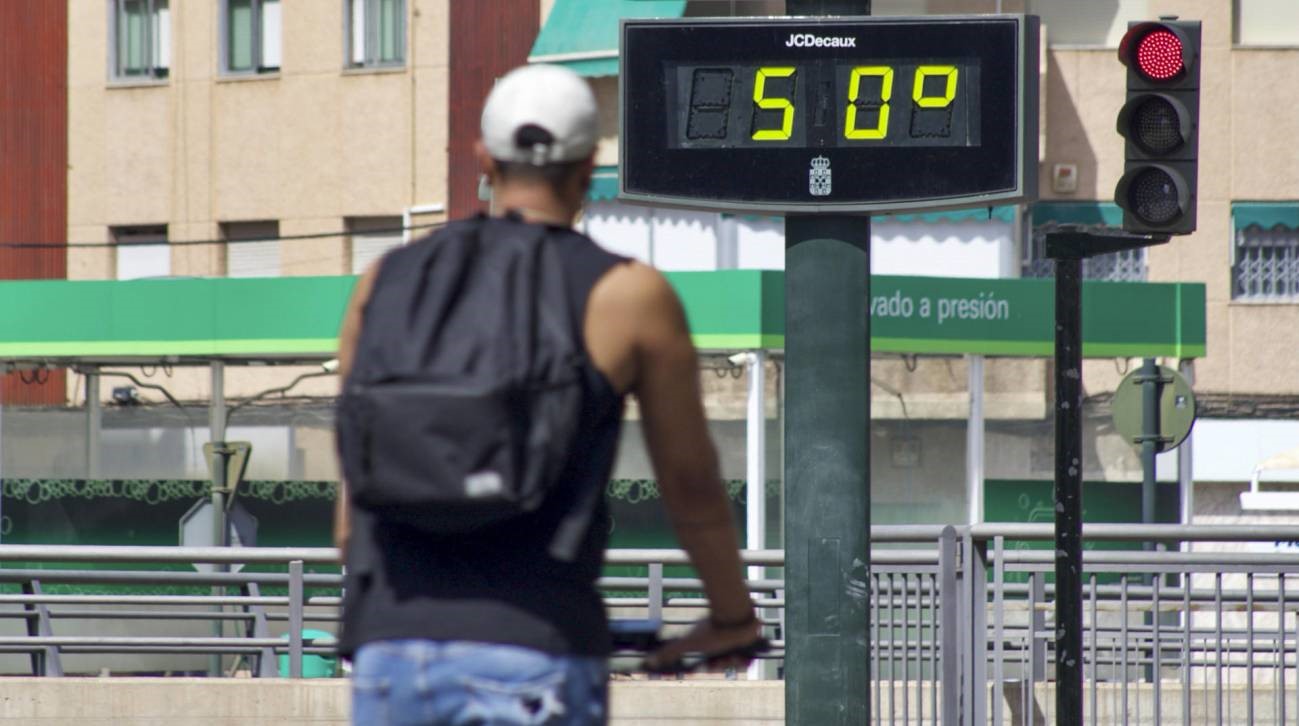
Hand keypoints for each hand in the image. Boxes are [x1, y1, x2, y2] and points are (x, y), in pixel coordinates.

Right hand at [643, 615, 765, 673]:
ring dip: (734, 662)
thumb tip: (648, 661)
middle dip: (722, 665)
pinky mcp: (749, 642)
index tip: (708, 665)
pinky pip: (749, 658)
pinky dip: (746, 659)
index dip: (709, 666)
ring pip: (736, 663)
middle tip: (722, 660)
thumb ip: (669, 652)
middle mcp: (722, 643)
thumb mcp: (689, 644)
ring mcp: (736, 643)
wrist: (735, 616)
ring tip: (733, 655)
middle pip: (724, 664)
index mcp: (709, 644)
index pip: (709, 663)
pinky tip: (742, 654)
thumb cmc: (712, 631)